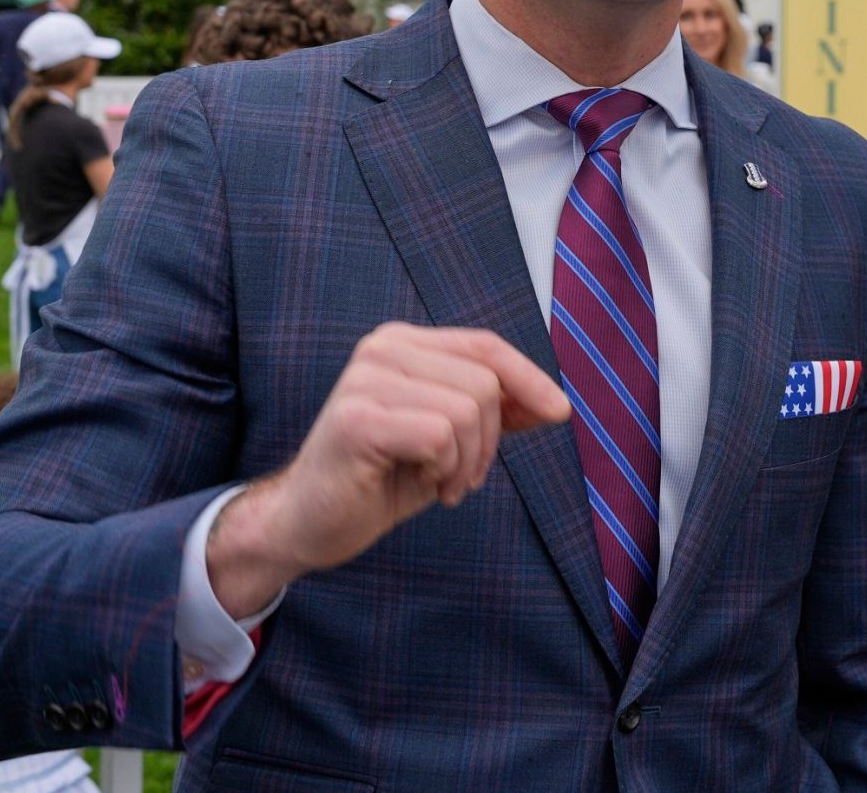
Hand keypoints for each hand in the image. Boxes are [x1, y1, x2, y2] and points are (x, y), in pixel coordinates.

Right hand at [206, 325, 569, 617]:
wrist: (309, 524)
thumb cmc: (379, 479)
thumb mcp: (449, 441)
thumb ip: (494, 413)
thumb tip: (553, 404)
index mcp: (403, 343)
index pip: (485, 346)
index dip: (529, 379)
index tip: (558, 413)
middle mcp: (382, 349)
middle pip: (485, 382)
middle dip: (490, 440)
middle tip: (463, 478)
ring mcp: (365, 380)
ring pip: (467, 410)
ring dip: (467, 462)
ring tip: (440, 483)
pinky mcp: (357, 419)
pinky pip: (440, 436)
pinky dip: (445, 470)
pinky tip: (422, 486)